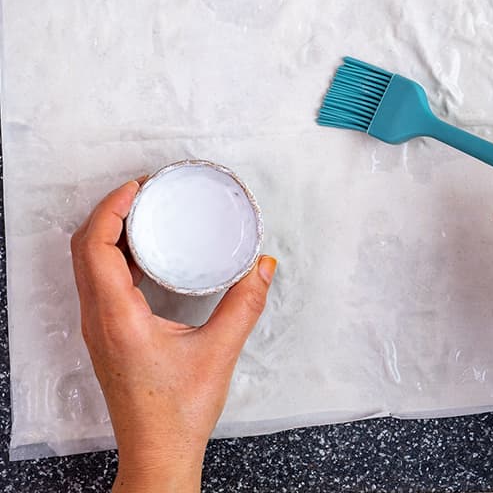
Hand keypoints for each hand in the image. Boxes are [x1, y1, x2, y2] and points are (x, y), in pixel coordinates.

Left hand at [70, 179, 276, 492]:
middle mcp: (98, 319)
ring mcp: (99, 329)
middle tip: (145, 191)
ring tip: (146, 214)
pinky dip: (115, 257)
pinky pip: (99, 283)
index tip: (139, 187)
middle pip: (83, 249)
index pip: (95, 247)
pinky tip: (148, 255)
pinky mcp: (107, 335)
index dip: (111, 208)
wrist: (158, 452)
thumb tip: (263, 266)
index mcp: (117, 317)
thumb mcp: (220, 351)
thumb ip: (246, 304)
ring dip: (109, 233)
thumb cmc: (178, 412)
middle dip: (109, 212)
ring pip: (87, 265)